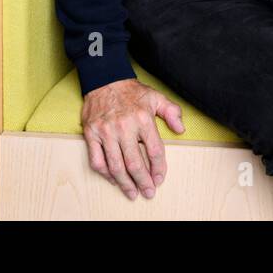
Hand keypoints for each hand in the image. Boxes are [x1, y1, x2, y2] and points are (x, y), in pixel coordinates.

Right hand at [81, 78, 185, 200]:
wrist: (105, 80)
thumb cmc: (132, 92)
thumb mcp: (157, 97)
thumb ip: (172, 112)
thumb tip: (180, 129)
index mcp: (143, 119)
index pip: (154, 151)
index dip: (158, 168)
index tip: (159, 179)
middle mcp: (124, 127)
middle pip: (135, 163)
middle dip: (143, 182)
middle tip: (148, 192)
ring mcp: (106, 132)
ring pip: (116, 166)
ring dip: (125, 183)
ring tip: (132, 193)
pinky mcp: (91, 134)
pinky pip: (97, 161)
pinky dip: (105, 174)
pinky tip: (113, 179)